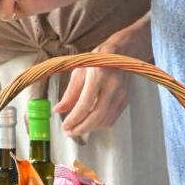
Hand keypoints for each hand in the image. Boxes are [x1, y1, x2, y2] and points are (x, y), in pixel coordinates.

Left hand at [53, 14, 152, 135]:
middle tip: (70, 132)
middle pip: (97, 116)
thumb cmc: (99, 59)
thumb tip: (58, 110)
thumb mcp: (80, 70)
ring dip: (90, 129)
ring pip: (105, 120)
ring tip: (78, 128)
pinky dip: (100, 125)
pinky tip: (91, 123)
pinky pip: (112, 119)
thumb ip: (69, 93)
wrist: (123, 51)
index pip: (85, 104)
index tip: (65, 126)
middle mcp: (112, 85)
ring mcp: (121, 94)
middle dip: (81, 128)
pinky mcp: (126, 99)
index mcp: (98, 75)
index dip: (74, 118)